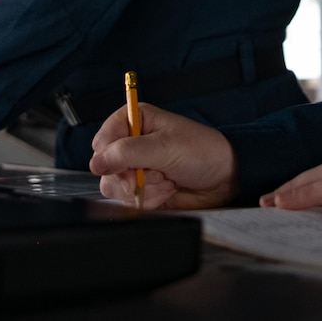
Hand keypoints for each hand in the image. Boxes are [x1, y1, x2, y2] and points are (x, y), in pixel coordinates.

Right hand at [89, 103, 237, 209]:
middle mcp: (131, 144)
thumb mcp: (165, 146)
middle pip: (104, 167)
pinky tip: (167, 190)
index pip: (103, 138)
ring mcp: (136, 169)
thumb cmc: (203, 151)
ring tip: (166, 180)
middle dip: (130, 176)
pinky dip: (149, 199)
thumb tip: (97, 162)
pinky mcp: (142, 189)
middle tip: (154, 172)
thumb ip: (128, 152)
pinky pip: (129, 201)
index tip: (129, 162)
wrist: (224, 178)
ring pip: (114, 187)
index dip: (110, 154)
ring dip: (143, 188)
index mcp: (135, 121)